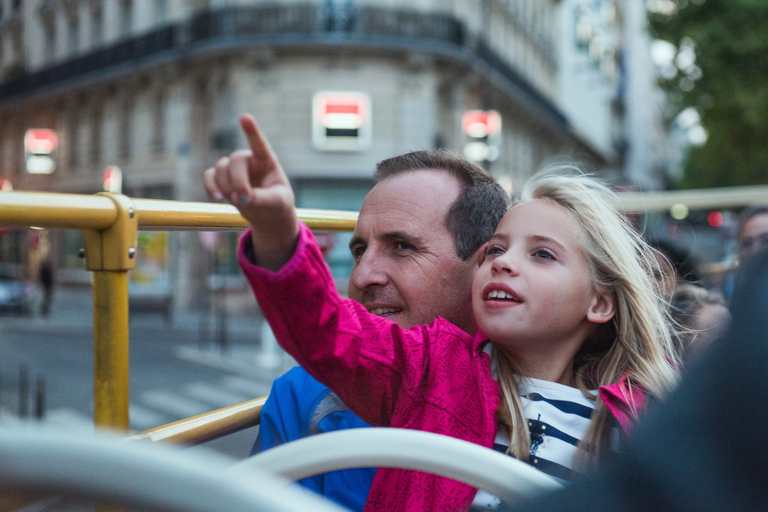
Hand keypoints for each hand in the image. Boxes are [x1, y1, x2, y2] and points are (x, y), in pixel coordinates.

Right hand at [203, 114, 298, 270]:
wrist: (268, 216)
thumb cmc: (278, 205)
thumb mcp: (277, 202)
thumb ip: (261, 198)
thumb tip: (241, 198)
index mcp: (267, 161)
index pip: (259, 144)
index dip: (252, 131)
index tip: (244, 117)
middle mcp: (249, 160)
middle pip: (235, 160)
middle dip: (238, 181)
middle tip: (244, 200)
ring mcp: (234, 168)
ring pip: (221, 168)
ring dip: (226, 186)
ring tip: (238, 202)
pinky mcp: (222, 179)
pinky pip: (209, 176)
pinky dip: (210, 186)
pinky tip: (217, 197)